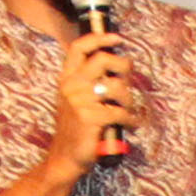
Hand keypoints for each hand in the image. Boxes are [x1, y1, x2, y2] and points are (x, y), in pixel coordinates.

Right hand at [55, 24, 139, 169]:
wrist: (65, 158)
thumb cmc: (76, 129)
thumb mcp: (76, 100)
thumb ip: (89, 82)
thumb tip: (118, 66)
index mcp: (67, 79)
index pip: (79, 48)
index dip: (99, 38)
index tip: (117, 38)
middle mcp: (71, 86)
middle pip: (104, 60)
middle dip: (124, 68)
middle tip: (129, 80)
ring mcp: (79, 101)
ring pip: (117, 87)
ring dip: (129, 99)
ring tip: (128, 109)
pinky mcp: (90, 117)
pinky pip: (120, 112)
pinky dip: (130, 119)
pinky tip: (130, 124)